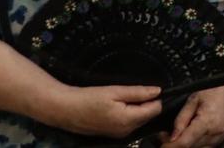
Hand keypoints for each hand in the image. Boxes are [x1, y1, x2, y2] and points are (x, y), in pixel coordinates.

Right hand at [47, 83, 162, 137]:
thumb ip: (138, 92)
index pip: (155, 109)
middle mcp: (127, 131)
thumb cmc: (88, 98)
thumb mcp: (114, 91)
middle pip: (148, 115)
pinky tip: (116, 105)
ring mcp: (120, 134)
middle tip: (130, 92)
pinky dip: (128, 113)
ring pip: (139, 119)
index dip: (154, 97)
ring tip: (120, 98)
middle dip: (145, 103)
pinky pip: (129, 123)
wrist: (66, 110)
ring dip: (136, 108)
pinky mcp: (114, 134)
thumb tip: (158, 91)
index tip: (144, 89)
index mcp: (128, 120)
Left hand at [161, 74, 223, 147]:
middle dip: (175, 144)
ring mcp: (220, 137)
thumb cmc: (216, 87)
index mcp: (207, 122)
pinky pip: (205, 146)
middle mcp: (215, 133)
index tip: (160, 143)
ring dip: (185, 145)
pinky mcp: (223, 136)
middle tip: (163, 137)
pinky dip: (195, 144)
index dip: (169, 146)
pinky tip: (189, 136)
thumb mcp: (193, 99)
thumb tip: (172, 137)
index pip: (184, 143)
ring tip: (176, 135)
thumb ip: (181, 119)